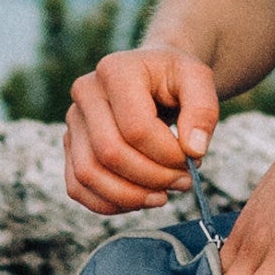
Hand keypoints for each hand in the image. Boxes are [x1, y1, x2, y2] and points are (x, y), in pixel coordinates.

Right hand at [66, 47, 220, 216]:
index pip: (136, 128)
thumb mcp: (198, 79)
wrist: (152, 73)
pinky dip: (108, 204)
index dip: (168, 154)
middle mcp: (86, 92)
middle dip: (153, 178)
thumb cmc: (174, 78)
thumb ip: (203, 110)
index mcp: (115, 71)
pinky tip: (139, 199)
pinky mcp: (71, 144)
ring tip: (163, 195)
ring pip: (88, 174)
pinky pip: (77, 187)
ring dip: (130, 196)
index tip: (193, 158)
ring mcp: (74, 120)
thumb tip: (193, 150)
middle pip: (110, 153)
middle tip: (183, 180)